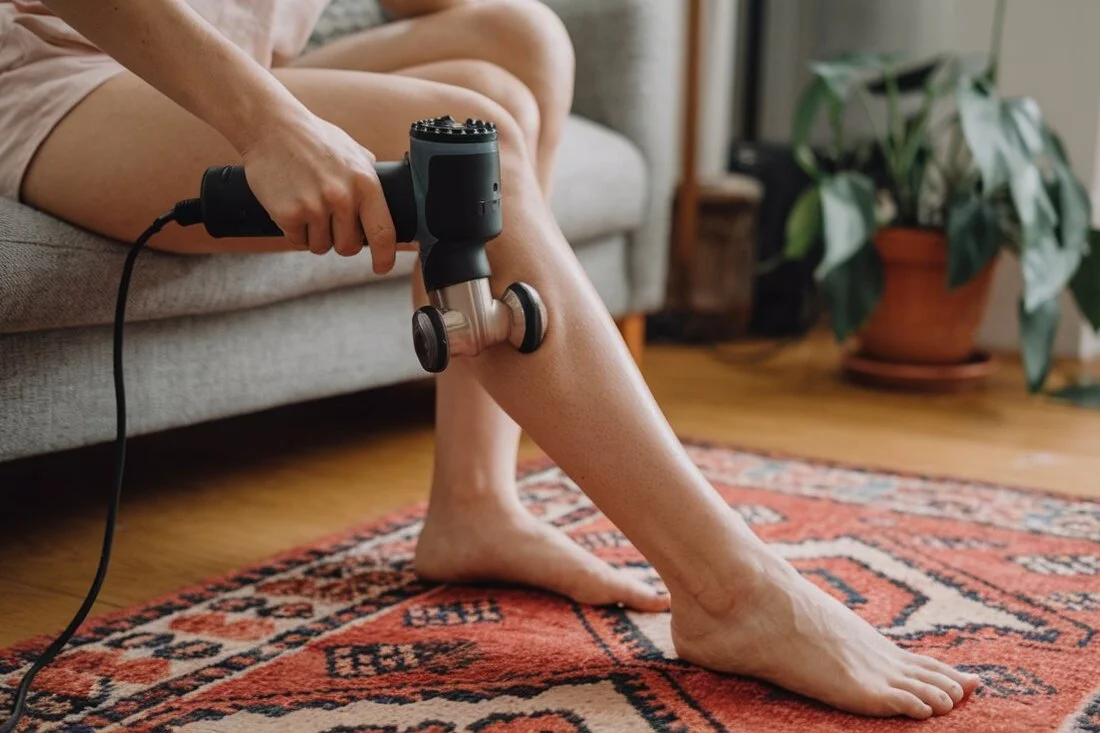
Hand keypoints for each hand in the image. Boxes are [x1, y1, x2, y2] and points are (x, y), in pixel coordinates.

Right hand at [239, 109, 398, 271]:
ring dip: (316, 236)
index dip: (385, 256)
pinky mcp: (288, 214)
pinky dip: (295, 232)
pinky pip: (298, 241)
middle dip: (341, 241)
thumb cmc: (313, 138)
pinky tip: (292, 208)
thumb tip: (387, 203)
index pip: (383, 232)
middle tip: (329, 222)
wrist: (270, 127)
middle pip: (349, 247)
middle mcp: (342, 198)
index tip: (382, 267)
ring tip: (308, 208)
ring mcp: (314, 207)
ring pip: (322, 247)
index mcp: (365, 183)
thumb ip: (370, 177)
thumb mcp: (352, 151)